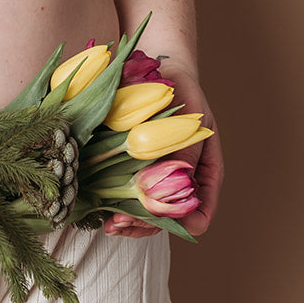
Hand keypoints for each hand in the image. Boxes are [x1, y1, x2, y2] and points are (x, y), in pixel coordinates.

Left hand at [103, 71, 222, 239]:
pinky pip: (128, 199)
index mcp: (202, 178)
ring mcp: (157, 182)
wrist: (163, 74)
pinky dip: (116, 207)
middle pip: (168, 224)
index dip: (182, 225)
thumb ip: (184, 154)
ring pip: (146, 218)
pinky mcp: (134, 172)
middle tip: (120, 223)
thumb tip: (178, 186)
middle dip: (144, 228)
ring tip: (110, 223)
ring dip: (128, 225)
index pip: (200, 217)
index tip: (160, 220)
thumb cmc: (183, 96)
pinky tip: (101, 210)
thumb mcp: (190, 123)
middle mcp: (180, 186)